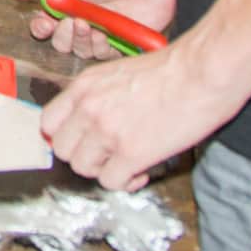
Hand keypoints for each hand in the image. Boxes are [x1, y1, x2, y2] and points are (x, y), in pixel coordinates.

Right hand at [16, 0, 176, 60]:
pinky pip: (102, 57)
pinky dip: (100, 48)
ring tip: (92, 25)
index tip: (45, 22)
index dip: (41, 26)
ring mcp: (100, 32)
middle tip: (74, 22)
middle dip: (62, 35)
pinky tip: (106, 33)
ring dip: (82, 41)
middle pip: (59, 41)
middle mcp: (82, 17)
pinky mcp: (119, 43)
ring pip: (79, 51)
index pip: (44, 20)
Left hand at [37, 41, 243, 190]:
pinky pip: (111, 182)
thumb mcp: (120, 72)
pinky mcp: (131, 152)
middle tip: (109, 155)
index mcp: (84, 86)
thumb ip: (100, 96)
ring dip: (105, 170)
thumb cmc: (173, 69)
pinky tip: (143, 169)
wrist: (202, 71)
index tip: (83, 143)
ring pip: (83, 168)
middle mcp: (88, 108)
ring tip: (129, 162)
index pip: (48, 122)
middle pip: (62, 150)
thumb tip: (94, 122)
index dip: (65, 137)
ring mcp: (107, 131)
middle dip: (85, 157)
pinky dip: (126, 182)